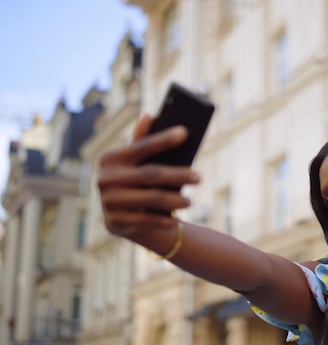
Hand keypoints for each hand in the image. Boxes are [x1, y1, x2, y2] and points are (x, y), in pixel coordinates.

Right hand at [97, 114, 200, 238]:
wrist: (120, 218)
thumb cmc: (134, 182)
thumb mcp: (135, 162)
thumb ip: (141, 141)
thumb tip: (149, 115)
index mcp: (111, 158)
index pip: (142, 146)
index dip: (164, 139)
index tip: (185, 133)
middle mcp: (105, 178)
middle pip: (151, 174)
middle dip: (178, 175)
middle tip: (199, 177)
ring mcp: (108, 201)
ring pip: (152, 199)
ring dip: (174, 200)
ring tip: (189, 201)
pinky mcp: (114, 222)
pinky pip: (145, 221)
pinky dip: (163, 220)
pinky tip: (177, 220)